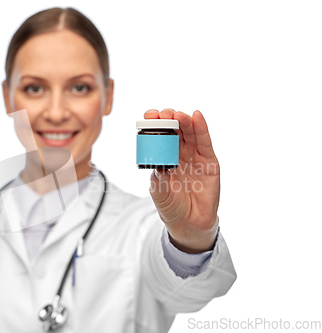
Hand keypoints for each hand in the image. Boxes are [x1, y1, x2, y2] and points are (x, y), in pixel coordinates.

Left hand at [146, 108, 219, 253]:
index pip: (159, 135)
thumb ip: (158, 179)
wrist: (189, 223)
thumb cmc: (171, 206)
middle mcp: (179, 153)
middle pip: (175, 130)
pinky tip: (196, 116)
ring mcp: (195, 156)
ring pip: (190, 133)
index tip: (148, 116)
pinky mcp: (209, 162)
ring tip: (178, 114)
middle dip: (169, 119)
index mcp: (164, 157)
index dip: (154, 124)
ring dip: (184, 120)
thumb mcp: (159, 193)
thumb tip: (158, 164)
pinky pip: (205, 143)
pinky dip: (201, 128)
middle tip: (163, 114)